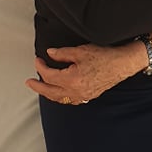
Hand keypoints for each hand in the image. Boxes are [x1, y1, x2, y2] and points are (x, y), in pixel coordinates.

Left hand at [26, 42, 145, 103]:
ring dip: (48, 93)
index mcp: (72, 79)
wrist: (122, 64)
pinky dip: (60, 97)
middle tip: (29, 82)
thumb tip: (50, 54)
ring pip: (59, 98)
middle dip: (38, 86)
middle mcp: (76, 91)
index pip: (49, 75)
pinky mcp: (88, 96)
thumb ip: (62, 53)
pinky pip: (69, 100)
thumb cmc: (104, 56)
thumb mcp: (81, 50)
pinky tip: (58, 93)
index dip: (41, 67)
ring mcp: (82, 95)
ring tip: (40, 87)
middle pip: (50, 92)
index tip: (38, 59)